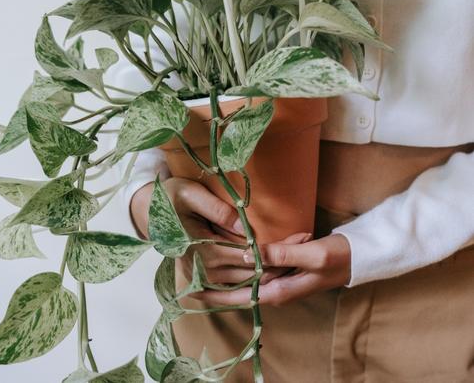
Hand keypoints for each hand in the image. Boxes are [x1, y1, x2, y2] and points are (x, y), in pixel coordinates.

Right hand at [130, 177, 292, 285]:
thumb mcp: (191, 194)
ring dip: (272, 279)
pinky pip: (229, 296)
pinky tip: (268, 287)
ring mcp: (200, 281)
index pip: (251, 255)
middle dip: (282, 263)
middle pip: (252, 274)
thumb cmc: (171, 198)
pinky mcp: (198, 284)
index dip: (278, 249)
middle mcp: (202, 272)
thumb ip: (218, 210)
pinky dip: (250, 293)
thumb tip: (245, 227)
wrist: (148, 212)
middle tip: (306, 245)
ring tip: (298, 266)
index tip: (302, 239)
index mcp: (202, 250)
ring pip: (245, 288)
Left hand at [195, 233, 351, 305]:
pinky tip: (246, 251)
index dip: (215, 295)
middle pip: (240, 288)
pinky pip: (261, 267)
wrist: (357, 256)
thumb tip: (249, 254)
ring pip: (249, 276)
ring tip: (208, 263)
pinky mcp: (284, 270)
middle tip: (190, 274)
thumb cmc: (337, 257)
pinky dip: (250, 260)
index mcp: (280, 291)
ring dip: (231, 271)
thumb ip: (281, 254)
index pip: (240, 296)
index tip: (192, 291)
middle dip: (216, 284)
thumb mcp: (310, 253)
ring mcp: (280, 280)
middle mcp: (276, 289)